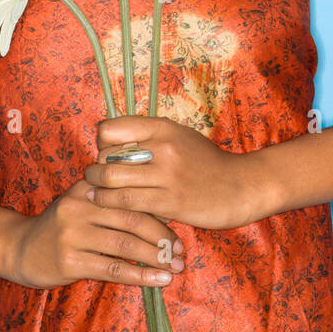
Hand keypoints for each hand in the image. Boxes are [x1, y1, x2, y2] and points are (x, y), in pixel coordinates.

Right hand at [2, 178, 185, 290]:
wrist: (20, 248)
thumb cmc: (62, 226)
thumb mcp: (83, 202)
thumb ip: (114, 200)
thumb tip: (162, 207)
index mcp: (89, 187)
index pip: (131, 193)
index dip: (159, 208)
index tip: (181, 221)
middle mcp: (80, 205)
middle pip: (132, 218)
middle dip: (161, 235)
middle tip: (180, 251)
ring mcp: (73, 233)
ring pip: (125, 244)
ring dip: (155, 258)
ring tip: (175, 268)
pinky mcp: (69, 260)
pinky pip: (112, 268)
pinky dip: (139, 275)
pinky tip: (157, 281)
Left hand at [83, 116, 256, 229]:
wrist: (241, 186)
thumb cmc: (207, 162)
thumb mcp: (181, 137)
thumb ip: (151, 136)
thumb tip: (114, 141)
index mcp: (163, 127)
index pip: (112, 128)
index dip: (102, 142)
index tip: (107, 153)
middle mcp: (163, 146)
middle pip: (108, 155)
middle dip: (96, 168)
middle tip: (94, 176)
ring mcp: (166, 174)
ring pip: (113, 180)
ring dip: (96, 187)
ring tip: (91, 191)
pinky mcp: (169, 201)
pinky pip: (127, 202)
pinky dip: (108, 203)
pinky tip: (103, 204)